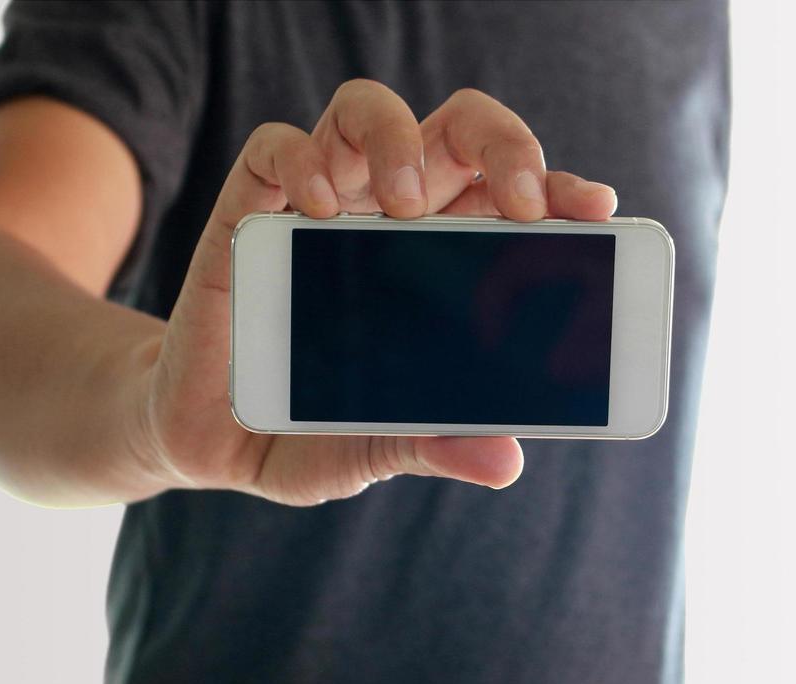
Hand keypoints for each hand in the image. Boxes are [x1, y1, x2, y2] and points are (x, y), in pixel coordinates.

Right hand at [132, 81, 618, 505]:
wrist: (203, 441)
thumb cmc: (301, 432)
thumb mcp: (372, 448)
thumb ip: (430, 444)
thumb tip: (505, 459)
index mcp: (436, 260)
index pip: (506, 194)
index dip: (556, 187)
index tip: (592, 212)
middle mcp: (382, 217)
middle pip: (454, 132)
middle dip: (503, 144)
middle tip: (519, 205)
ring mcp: (314, 208)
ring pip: (366, 113)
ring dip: (399, 138)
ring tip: (408, 203)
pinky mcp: (245, 215)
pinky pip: (274, 150)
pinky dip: (301, 161)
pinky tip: (320, 207)